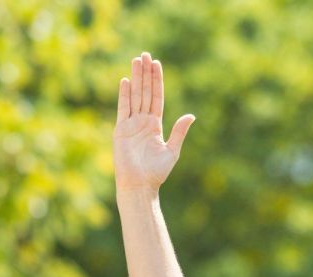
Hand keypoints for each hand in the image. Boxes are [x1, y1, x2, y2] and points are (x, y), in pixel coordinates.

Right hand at [113, 52, 193, 194]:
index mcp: (155, 125)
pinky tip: (126, 81)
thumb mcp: (172, 151)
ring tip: (136, 60)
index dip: (157, 81)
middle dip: (145, 74)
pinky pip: (123, 108)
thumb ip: (179, 132)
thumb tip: (191, 115)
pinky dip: (124, 95)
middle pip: (145, 92)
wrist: (140, 185)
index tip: (157, 64)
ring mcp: (131, 124)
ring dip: (136, 78)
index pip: (157, 98)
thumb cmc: (156, 173)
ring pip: (135, 96)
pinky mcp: (121, 130)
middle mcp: (142, 122)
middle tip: (146, 54)